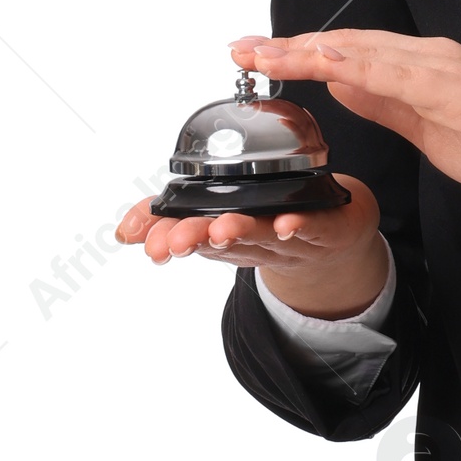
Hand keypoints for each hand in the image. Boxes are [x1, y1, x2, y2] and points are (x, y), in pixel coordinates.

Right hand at [115, 173, 391, 319]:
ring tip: (222, 230)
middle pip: (222, 241)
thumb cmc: (266, 218)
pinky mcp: (325, 230)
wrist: (334, 237)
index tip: (149, 243)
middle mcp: (252, 240)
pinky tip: (289, 224)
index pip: (189, 235)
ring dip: (241, 233)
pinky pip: (314, 228)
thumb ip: (167, 217)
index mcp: (221, 234)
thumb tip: (126, 229)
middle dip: (198, 240)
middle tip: (177, 242)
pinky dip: (300, 227)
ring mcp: (289, 238)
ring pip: (262, 234)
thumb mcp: (211, 218)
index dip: (167, 238)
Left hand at [228, 30, 460, 249]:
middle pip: (347, 44)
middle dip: (290, 46)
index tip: (255, 57)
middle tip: (239, 47)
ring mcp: (447, 69)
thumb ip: (387, 103)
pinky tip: (326, 61)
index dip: (299, 53)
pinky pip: (401, 74)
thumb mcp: (431, 129)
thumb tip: (341, 83)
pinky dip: (359, 64)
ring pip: (365, 50)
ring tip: (266, 53)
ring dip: (311, 48)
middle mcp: (432, 58)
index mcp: (424, 69)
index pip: (349, 55)